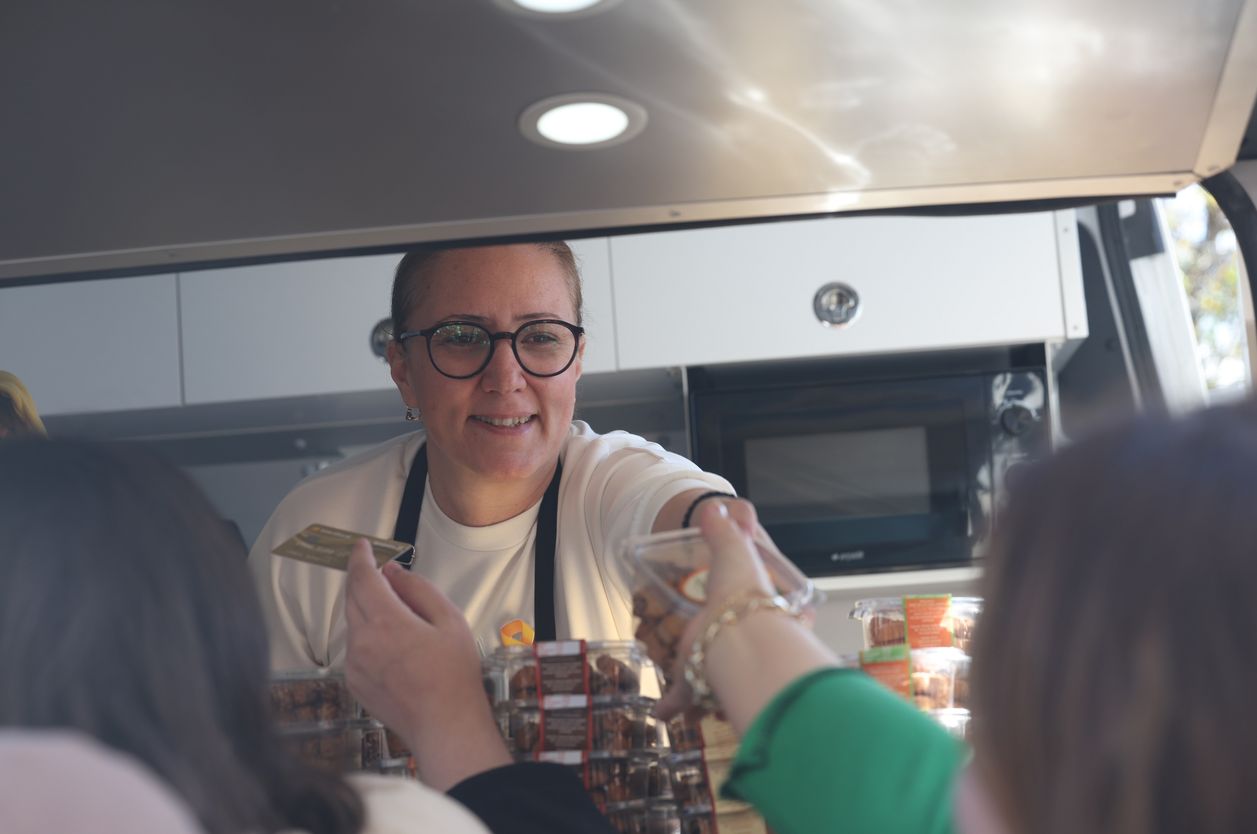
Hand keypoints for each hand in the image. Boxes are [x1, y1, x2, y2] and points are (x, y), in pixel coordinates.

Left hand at [344, 539, 509, 789]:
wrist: (444, 726)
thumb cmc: (454, 675)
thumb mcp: (450, 621)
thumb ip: (419, 589)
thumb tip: (393, 572)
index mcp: (386, 622)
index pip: (363, 578)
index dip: (360, 557)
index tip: (362, 545)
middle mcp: (362, 642)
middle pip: (352, 597)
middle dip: (362, 579)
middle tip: (380, 572)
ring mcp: (354, 664)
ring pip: (353, 622)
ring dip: (367, 609)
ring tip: (398, 616)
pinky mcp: (354, 682)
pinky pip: (355, 647)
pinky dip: (367, 635)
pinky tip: (393, 645)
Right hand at [655, 501, 774, 719]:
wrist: (739, 636)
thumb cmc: (744, 593)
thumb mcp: (736, 550)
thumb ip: (726, 530)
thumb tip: (717, 507)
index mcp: (764, 614)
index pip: (780, 616)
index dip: (785, 618)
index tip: (786, 617)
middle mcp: (749, 647)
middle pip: (743, 652)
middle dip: (737, 656)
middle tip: (724, 651)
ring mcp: (725, 669)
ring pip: (715, 679)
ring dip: (704, 684)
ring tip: (693, 688)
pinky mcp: (700, 686)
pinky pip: (685, 698)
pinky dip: (672, 705)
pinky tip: (661, 714)